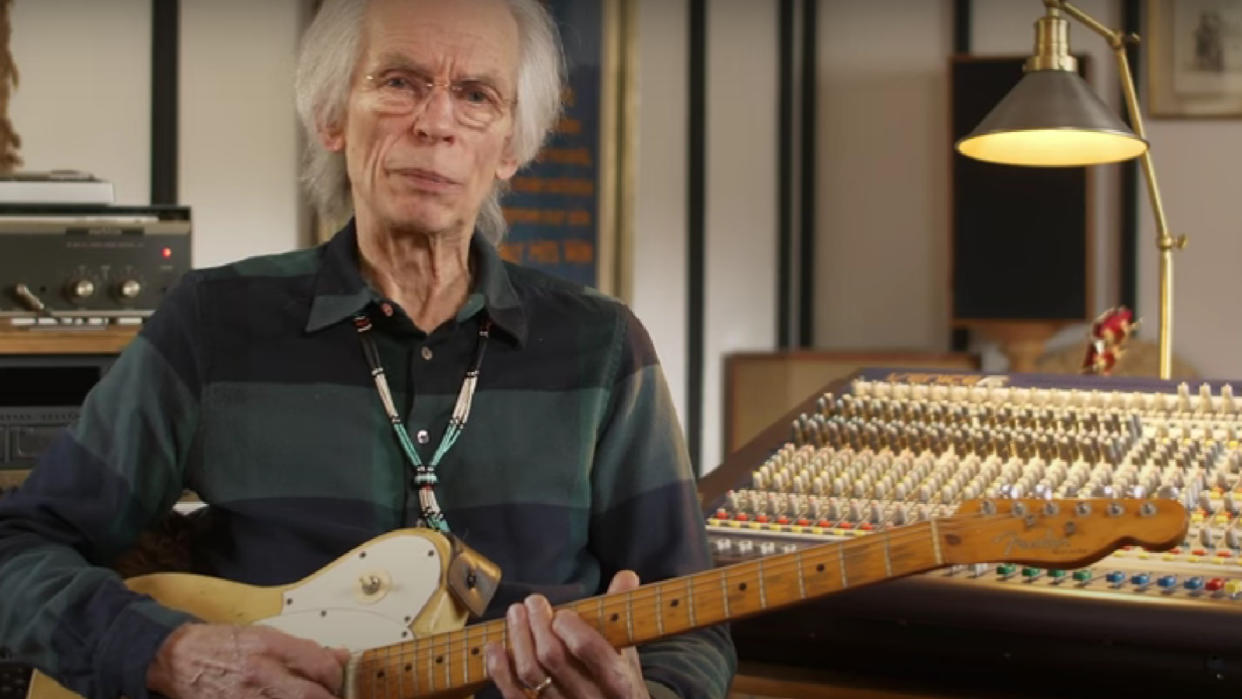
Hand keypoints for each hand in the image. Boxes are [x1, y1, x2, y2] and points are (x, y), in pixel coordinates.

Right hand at [146, 623, 350, 697]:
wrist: (178, 658)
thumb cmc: (223, 645)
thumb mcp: (265, 636)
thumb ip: (304, 648)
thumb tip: (340, 656)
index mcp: (271, 646)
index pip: (320, 665)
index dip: (336, 678)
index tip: (336, 682)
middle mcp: (260, 672)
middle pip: (310, 695)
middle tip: (331, 698)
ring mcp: (246, 697)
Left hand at [485, 571, 646, 698]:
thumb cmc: (621, 685)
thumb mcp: (628, 653)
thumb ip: (622, 615)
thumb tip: (626, 576)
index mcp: (617, 678)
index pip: (587, 648)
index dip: (568, 625)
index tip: (561, 612)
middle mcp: (589, 696)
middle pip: (552, 657)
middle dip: (537, 623)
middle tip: (531, 602)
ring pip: (530, 673)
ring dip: (517, 638)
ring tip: (515, 614)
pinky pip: (514, 695)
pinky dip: (500, 670)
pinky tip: (495, 647)